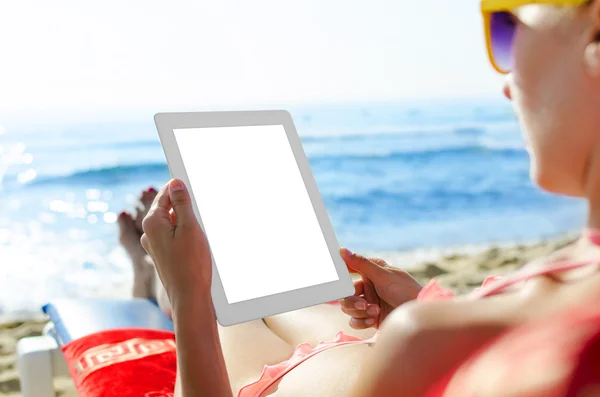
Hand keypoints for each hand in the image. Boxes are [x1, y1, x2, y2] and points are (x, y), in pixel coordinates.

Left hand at [141, 179, 212, 310]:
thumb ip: (181, 203)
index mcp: (152, 222)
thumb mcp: (190, 227)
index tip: (194, 186)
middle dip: (185, 208)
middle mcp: (149, 233)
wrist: (189, 298)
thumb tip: (175, 184)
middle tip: (201, 216)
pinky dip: (185, 235)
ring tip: (200, 235)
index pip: (166, 194)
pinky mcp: (162, 255)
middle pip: (168, 208)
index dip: (180, 189)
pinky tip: (196, 246)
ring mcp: (154, 245)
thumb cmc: (191, 264)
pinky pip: (173, 236)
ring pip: (172, 223)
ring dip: (187, 223)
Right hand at [339, 248, 422, 328]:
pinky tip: (372, 320)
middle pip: (346, 293)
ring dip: (358, 311)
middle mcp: (368, 287)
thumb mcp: (383, 275)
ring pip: (348, 307)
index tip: (336, 281)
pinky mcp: (370, 319)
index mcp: (371, 272)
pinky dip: (361, 321)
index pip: (350, 270)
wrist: (419, 316)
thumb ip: (361, 264)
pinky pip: (355, 321)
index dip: (341, 275)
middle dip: (352, 300)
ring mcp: (368, 303)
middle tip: (362, 304)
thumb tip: (343, 250)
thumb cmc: (406, 291)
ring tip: (374, 312)